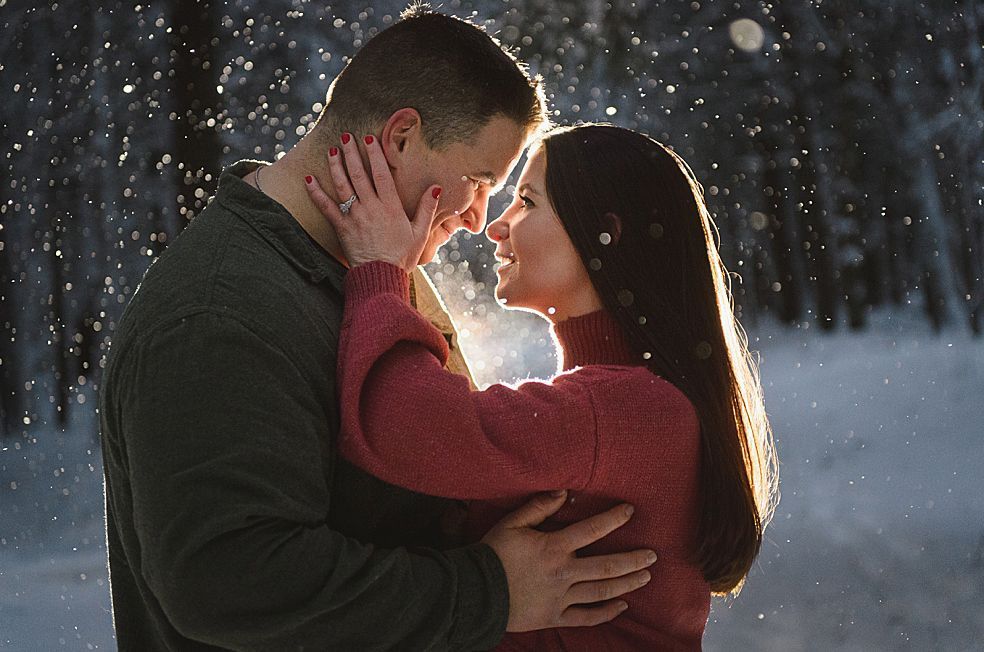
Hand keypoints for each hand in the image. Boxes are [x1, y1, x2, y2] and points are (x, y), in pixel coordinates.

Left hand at [304, 134, 441, 272]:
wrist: (381, 278)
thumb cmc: (402, 257)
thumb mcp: (420, 233)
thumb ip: (427, 208)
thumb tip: (436, 187)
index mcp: (391, 207)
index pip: (381, 174)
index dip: (375, 155)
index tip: (370, 139)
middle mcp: (371, 207)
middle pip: (359, 174)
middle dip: (351, 153)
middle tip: (346, 136)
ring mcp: (354, 217)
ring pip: (342, 186)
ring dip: (335, 166)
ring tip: (332, 150)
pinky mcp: (341, 228)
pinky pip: (326, 207)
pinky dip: (316, 192)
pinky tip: (308, 179)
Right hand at [482, 491, 657, 631]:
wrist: (475, 592)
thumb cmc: (492, 554)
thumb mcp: (511, 523)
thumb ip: (538, 507)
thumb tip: (564, 493)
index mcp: (553, 548)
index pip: (591, 530)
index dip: (613, 519)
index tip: (630, 512)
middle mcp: (563, 573)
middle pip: (607, 566)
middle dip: (633, 560)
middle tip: (653, 555)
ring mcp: (561, 598)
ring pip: (602, 592)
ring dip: (627, 584)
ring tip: (646, 576)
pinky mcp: (554, 617)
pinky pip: (586, 618)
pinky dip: (606, 613)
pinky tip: (621, 607)